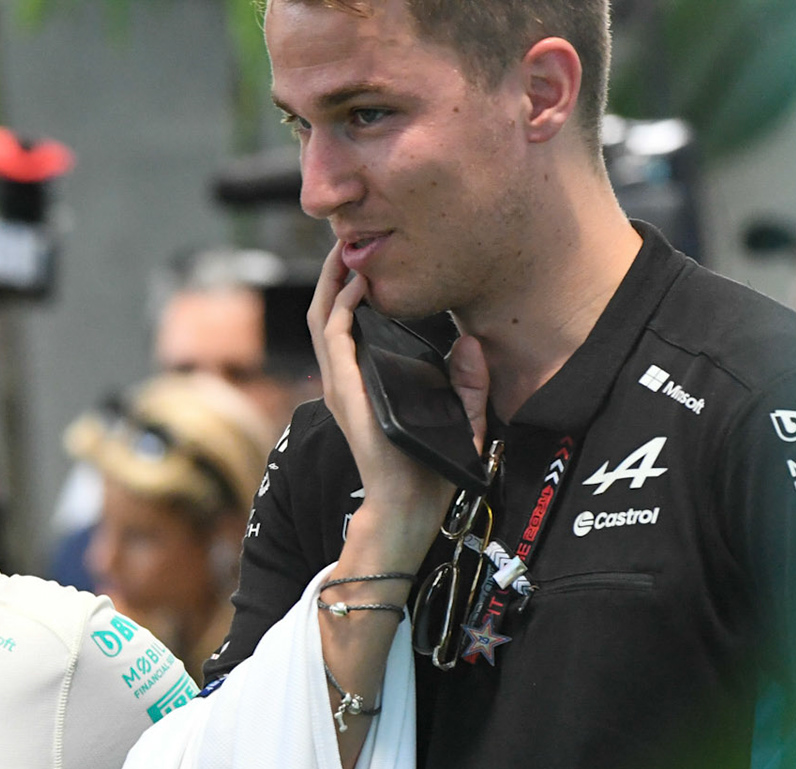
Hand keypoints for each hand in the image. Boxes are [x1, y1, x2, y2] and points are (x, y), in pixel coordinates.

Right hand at [309, 242, 489, 568]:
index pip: (350, 325)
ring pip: (323, 318)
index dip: (353, 288)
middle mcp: (346, 379)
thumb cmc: (429, 467)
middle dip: (335, 273)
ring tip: (346, 250)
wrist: (410, 503)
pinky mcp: (345, 391)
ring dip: (332, 281)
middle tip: (349, 238)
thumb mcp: (459, 414)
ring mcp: (341, 384)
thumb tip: (471, 342)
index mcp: (366, 381)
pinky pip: (335, 338)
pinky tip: (359, 285)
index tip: (370, 257)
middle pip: (329, 312)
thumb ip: (467, 381)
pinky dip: (342, 307)